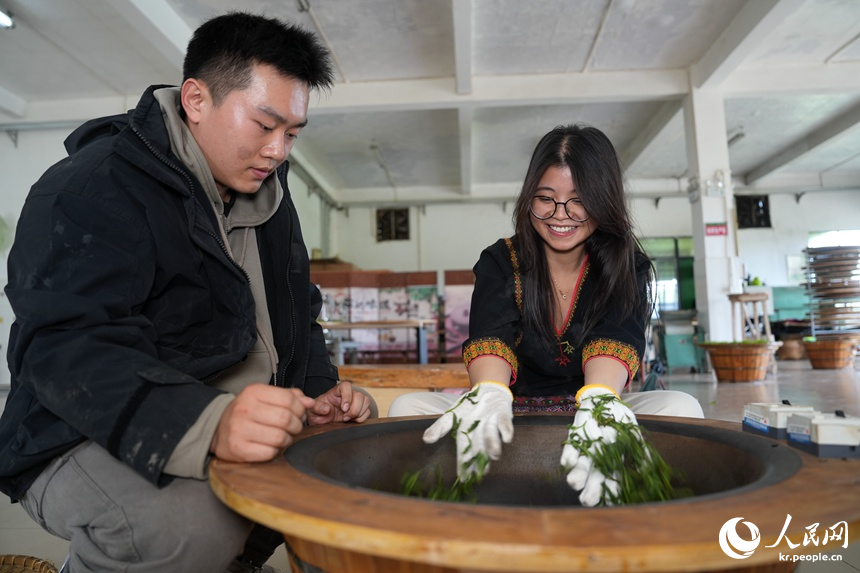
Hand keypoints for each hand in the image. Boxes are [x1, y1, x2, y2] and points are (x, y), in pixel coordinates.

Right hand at [211, 384, 314, 462]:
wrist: (217, 427)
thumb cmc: (246, 411)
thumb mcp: (264, 397)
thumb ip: (289, 396)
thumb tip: (310, 402)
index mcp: (253, 392)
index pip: (288, 399)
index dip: (300, 409)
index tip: (299, 413)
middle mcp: (245, 409)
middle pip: (286, 419)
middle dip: (296, 425)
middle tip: (293, 427)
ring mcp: (239, 430)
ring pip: (280, 437)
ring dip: (287, 439)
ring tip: (282, 437)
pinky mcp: (238, 449)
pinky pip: (269, 453)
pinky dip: (275, 451)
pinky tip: (270, 445)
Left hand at [307, 381, 372, 424]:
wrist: (322, 421)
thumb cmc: (318, 413)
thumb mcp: (312, 411)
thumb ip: (317, 408)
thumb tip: (326, 409)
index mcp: (336, 391)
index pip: (346, 386)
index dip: (347, 396)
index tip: (343, 408)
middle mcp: (348, 394)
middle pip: (359, 395)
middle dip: (354, 409)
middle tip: (345, 417)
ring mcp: (355, 401)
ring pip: (366, 401)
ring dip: (359, 413)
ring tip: (348, 419)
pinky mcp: (360, 410)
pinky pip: (368, 411)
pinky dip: (362, 418)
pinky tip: (353, 421)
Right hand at [422, 381, 513, 480]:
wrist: (487, 391)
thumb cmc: (469, 407)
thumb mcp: (451, 415)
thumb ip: (440, 428)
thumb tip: (426, 440)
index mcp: (468, 436)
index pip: (464, 452)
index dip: (464, 464)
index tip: (464, 478)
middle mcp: (481, 434)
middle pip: (479, 447)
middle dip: (480, 458)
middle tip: (482, 472)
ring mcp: (492, 424)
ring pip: (491, 435)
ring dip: (493, 444)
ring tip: (494, 455)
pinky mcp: (503, 415)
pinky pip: (505, 422)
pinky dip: (506, 428)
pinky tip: (507, 437)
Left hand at [560, 384, 637, 505]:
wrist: (604, 400)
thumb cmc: (620, 420)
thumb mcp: (633, 434)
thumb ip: (640, 452)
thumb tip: (646, 470)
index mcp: (614, 460)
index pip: (613, 480)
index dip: (611, 491)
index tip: (609, 504)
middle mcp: (598, 458)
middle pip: (595, 476)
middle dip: (591, 489)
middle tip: (586, 501)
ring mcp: (586, 448)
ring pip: (581, 464)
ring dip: (578, 474)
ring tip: (574, 483)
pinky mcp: (575, 436)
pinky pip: (571, 447)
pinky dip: (569, 454)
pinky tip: (566, 464)